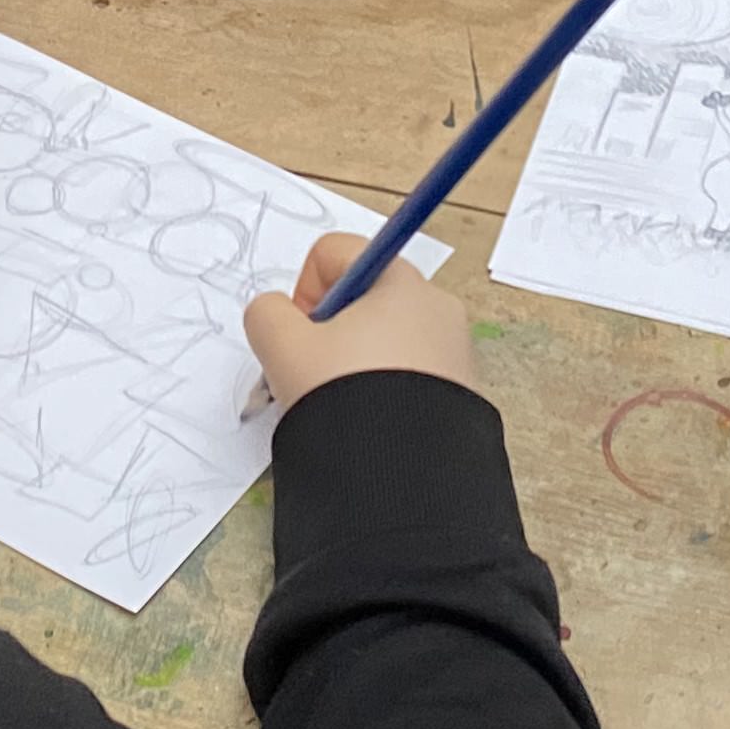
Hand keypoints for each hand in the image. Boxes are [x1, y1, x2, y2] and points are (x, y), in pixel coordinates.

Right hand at [243, 233, 476, 409]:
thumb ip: (266, 313)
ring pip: (386, 339)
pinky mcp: (463, 394)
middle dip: (331, 331)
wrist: (403, 475)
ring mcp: (455, 351)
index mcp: (399, 282)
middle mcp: (436, 306)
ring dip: (355, 362)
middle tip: (314, 374)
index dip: (305, 289)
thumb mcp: (282, 347)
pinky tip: (370, 423)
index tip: (301, 335)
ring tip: (340, 404)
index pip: (336, 253)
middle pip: (363, 298)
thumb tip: (277, 313)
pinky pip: (411, 374)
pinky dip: (386, 388)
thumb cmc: (343, 394)